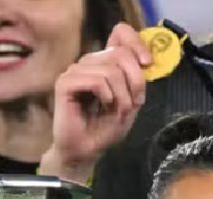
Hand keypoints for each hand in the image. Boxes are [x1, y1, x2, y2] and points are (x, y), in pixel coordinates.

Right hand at [39, 22, 148, 183]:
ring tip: (117, 110)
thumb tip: (144, 60)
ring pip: (110, 69)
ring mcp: (75, 71)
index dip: (137, 43)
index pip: (120, 33)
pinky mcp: (65, 83)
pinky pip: (97, 80)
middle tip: (134, 103)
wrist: (85, 151)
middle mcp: (88, 62)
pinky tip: (104, 106)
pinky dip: (107, 96)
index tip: (147, 63)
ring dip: (122, 94)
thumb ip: (136, 79)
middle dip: (134, 81)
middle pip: (120, 53)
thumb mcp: (131, 102)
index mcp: (103, 62)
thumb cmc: (104, 129)